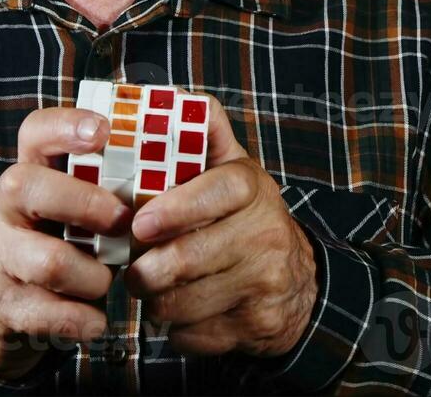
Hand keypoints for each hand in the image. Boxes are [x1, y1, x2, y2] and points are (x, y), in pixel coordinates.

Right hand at [0, 108, 133, 378]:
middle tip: (123, 222)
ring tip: (107, 282)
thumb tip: (181, 165)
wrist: (3, 312)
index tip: (105, 131)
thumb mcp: (74, 209)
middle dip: (84, 204)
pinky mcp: (3, 304)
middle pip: (26, 186)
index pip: (35, 132)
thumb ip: (107, 187)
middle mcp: (6, 209)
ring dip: (94, 276)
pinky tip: (97, 320)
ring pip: (49, 261)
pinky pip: (51, 313)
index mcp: (30, 173)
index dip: (66, 125)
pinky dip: (84, 320)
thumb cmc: (61, 245)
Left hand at [124, 95, 317, 357]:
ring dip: (156, 302)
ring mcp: (264, 283)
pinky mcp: (257, 325)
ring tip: (150, 290)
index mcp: (251, 188)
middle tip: (130, 271)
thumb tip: (169, 96)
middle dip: (147, 270)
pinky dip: (177, 329)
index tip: (140, 223)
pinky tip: (180, 312)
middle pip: (191, 257)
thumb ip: (203, 133)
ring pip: (185, 302)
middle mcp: (265, 234)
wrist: (299, 283)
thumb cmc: (243, 217)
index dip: (176, 208)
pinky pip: (195, 335)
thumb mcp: (232, 169)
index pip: (217, 192)